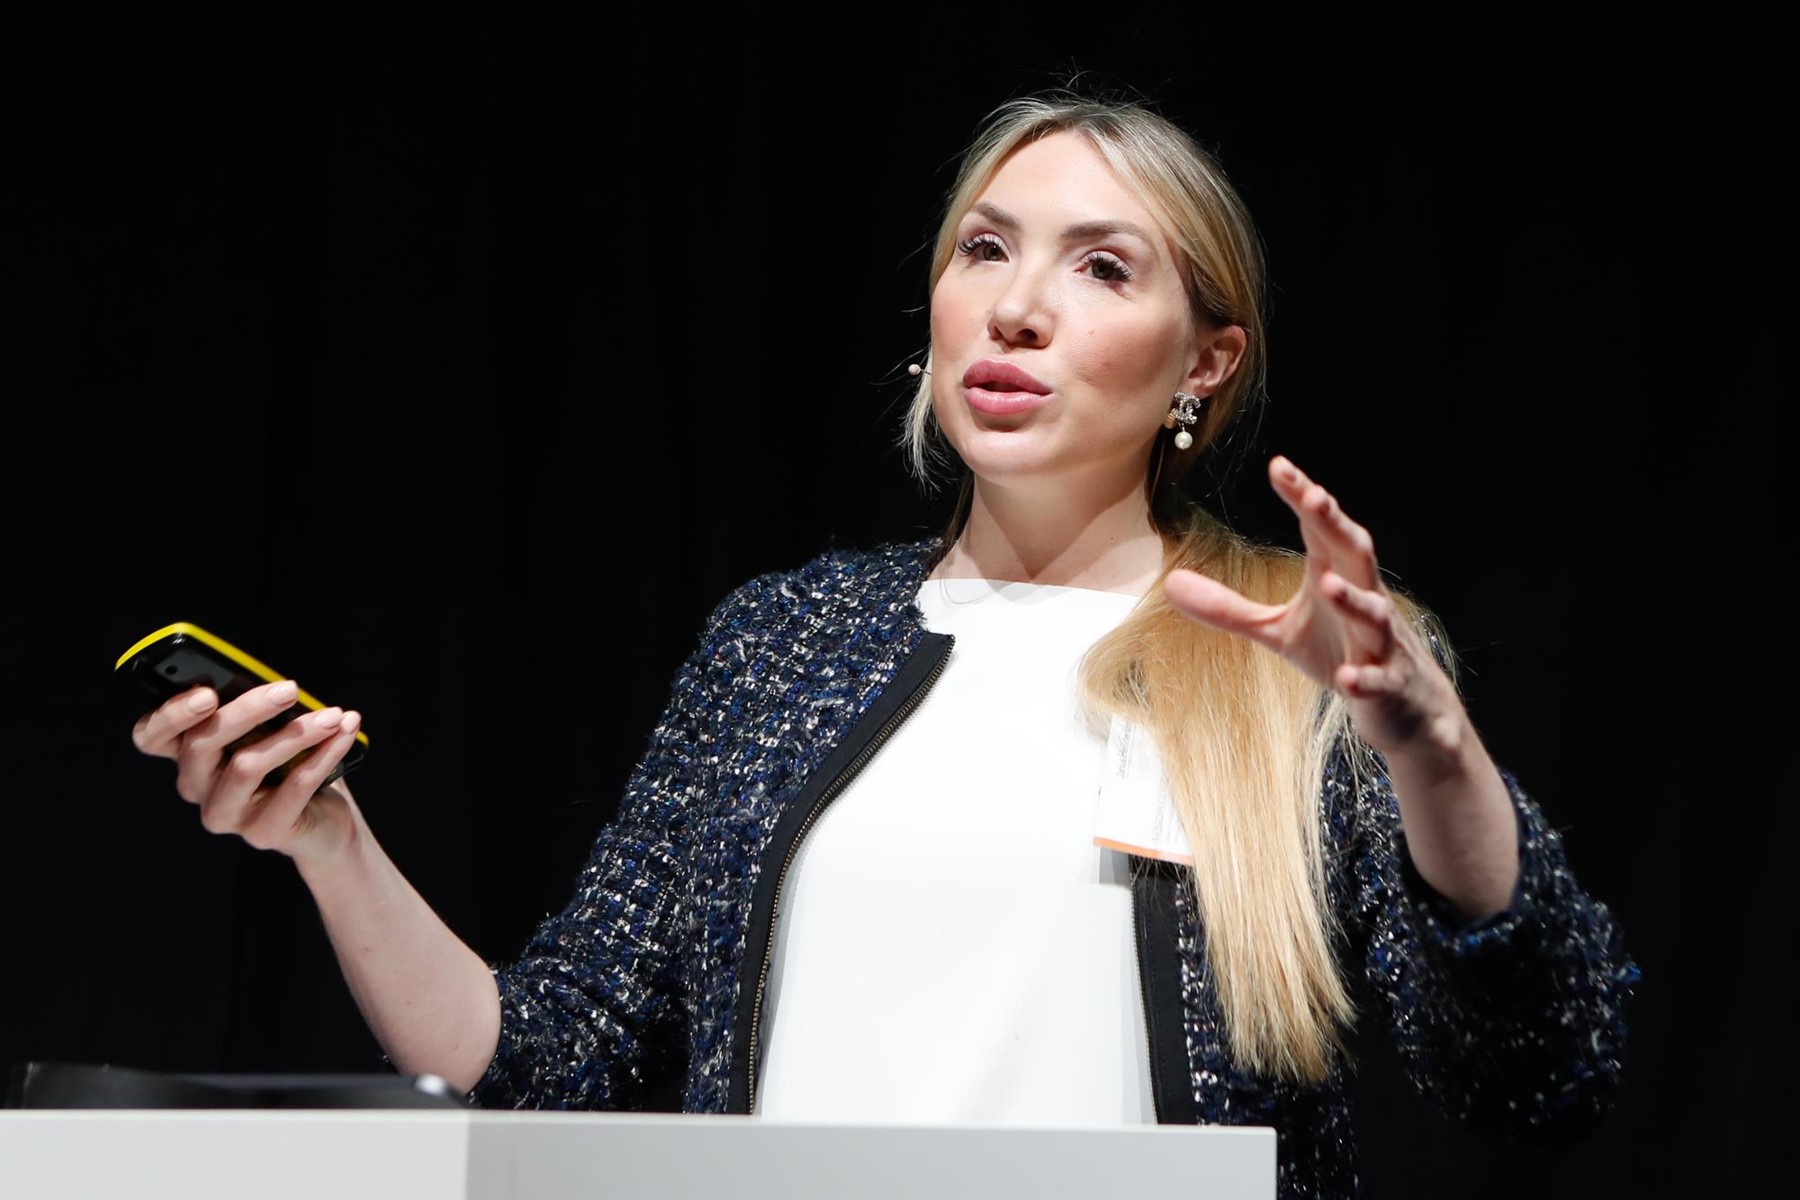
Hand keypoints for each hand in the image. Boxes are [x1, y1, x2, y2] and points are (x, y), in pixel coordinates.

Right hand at [132, 679, 363, 861]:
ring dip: (296, 734)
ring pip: (247, 766)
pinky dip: (324, 754)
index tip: (207, 693)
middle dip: (248, 711)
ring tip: (332, 715)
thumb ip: (258, 709)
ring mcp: (226, 814)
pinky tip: (345, 732)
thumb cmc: (290, 762)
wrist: (324, 820)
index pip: (151, 736)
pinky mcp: (262, 832)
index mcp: (188, 754)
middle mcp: (197, 787)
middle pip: (201, 745)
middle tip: (290, 689)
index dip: (170, 714)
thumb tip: (276, 685)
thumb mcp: (270, 729)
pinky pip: (293, 788)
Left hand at [1162, 455, 1466, 759]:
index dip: (1303, 497)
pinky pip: (1379, 680)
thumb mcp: (1278, 631)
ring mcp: (1382, 642)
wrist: (1404, 707)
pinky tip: (1347, 679)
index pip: (1320, 529)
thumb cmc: (1341, 652)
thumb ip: (1228, 608)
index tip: (1279, 467)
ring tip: (1326, 584)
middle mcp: (1364, 598)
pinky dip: (1365, 678)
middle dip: (1336, 525)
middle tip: (1314, 497)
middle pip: (1356, 553)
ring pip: (1374, 614)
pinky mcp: (1390, 684)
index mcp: (1336, 576)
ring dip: (1352, 599)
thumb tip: (1170, 583)